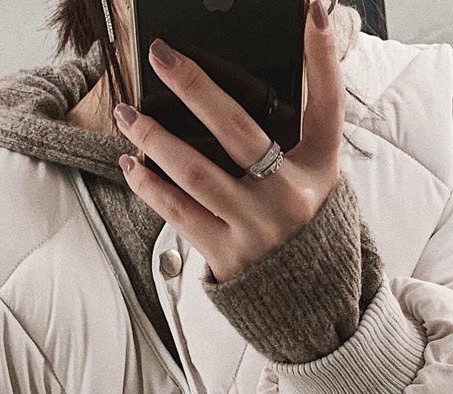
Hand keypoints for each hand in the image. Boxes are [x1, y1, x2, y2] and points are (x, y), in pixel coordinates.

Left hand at [113, 0, 344, 282]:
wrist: (309, 304)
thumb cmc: (304, 224)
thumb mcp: (318, 175)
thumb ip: (307, 124)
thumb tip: (290, 63)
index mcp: (318, 170)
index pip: (326, 105)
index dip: (321, 57)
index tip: (311, 9)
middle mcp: (289, 197)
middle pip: (238, 132)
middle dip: (195, 88)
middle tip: (161, 55)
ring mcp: (255, 228)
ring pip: (195, 173)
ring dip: (153, 138)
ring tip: (125, 113)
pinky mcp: (227, 255)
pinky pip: (178, 213)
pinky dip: (149, 185)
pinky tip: (130, 163)